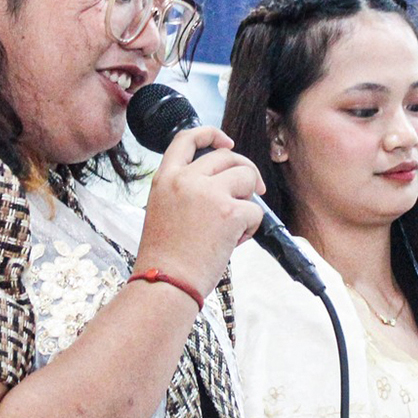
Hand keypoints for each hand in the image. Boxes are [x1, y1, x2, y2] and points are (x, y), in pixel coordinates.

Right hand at [136, 126, 265, 298]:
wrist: (166, 283)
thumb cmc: (165, 258)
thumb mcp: (162, 211)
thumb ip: (186, 191)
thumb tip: (223, 184)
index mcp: (165, 178)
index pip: (187, 139)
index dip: (211, 134)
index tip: (226, 143)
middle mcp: (186, 179)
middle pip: (227, 157)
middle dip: (245, 172)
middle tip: (253, 191)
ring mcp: (209, 193)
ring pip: (247, 177)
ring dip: (249, 199)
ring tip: (236, 226)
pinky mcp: (230, 212)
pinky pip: (255, 211)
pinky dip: (251, 228)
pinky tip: (234, 242)